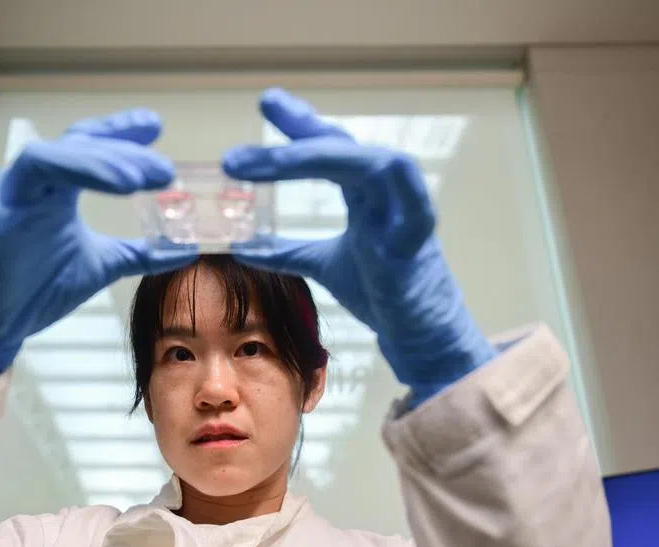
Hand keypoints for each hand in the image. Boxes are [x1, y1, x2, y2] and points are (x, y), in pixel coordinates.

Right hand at [0, 111, 197, 387]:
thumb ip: (142, 253)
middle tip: (164, 172)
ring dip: (88, 164)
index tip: (155, 126)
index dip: (121, 132)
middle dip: (123, 156)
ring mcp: (9, 204)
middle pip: (78, 149)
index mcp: (60, 190)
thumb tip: (188, 248)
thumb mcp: (103, 265)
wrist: (0, 328)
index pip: (92, 146)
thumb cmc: (40, 288)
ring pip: (42, 161)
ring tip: (131, 180)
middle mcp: (35, 187)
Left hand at [222, 89, 495, 405]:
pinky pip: (413, 209)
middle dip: (301, 134)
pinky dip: (390, 191)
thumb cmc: (379, 290)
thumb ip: (285, 250)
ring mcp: (404, 214)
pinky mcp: (418, 244)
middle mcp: (386, 193)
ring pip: (377, 164)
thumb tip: (240, 245)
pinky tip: (357, 181)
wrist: (417, 332)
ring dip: (325, 156)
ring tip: (274, 162)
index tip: (268, 102)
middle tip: (251, 133)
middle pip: (345, 147)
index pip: (329, 146)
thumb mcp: (322, 264)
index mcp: (364, 191)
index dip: (301, 122)